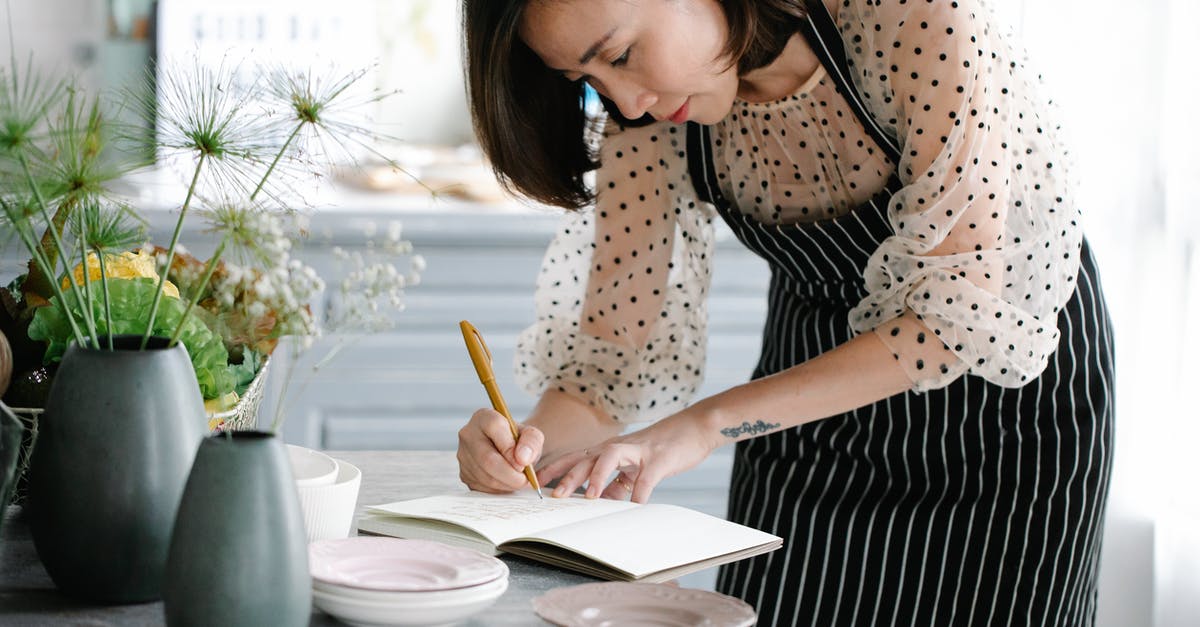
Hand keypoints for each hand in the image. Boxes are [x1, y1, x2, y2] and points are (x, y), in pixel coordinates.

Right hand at [456, 408, 543, 493]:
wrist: (510, 452)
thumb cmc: (519, 441)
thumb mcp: (532, 435)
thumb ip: (532, 442)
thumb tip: (522, 458)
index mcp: (484, 417)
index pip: (494, 427)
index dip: (510, 448)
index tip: (523, 461)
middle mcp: (468, 435)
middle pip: (488, 459)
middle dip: (512, 475)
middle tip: (526, 479)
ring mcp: (463, 456)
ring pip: (486, 477)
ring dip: (508, 484)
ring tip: (521, 480)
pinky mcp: (464, 475)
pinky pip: (483, 488)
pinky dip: (501, 490)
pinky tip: (510, 483)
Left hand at [537, 412, 718, 503]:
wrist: (696, 427)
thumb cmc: (663, 448)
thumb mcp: (634, 467)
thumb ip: (617, 483)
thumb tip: (600, 503)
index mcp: (610, 450)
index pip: (576, 457)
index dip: (555, 468)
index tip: (535, 483)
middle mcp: (619, 447)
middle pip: (585, 456)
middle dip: (566, 474)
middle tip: (551, 494)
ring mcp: (639, 451)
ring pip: (610, 457)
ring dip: (596, 476)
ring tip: (588, 496)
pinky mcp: (660, 458)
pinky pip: (646, 477)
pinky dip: (639, 493)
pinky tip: (635, 508)